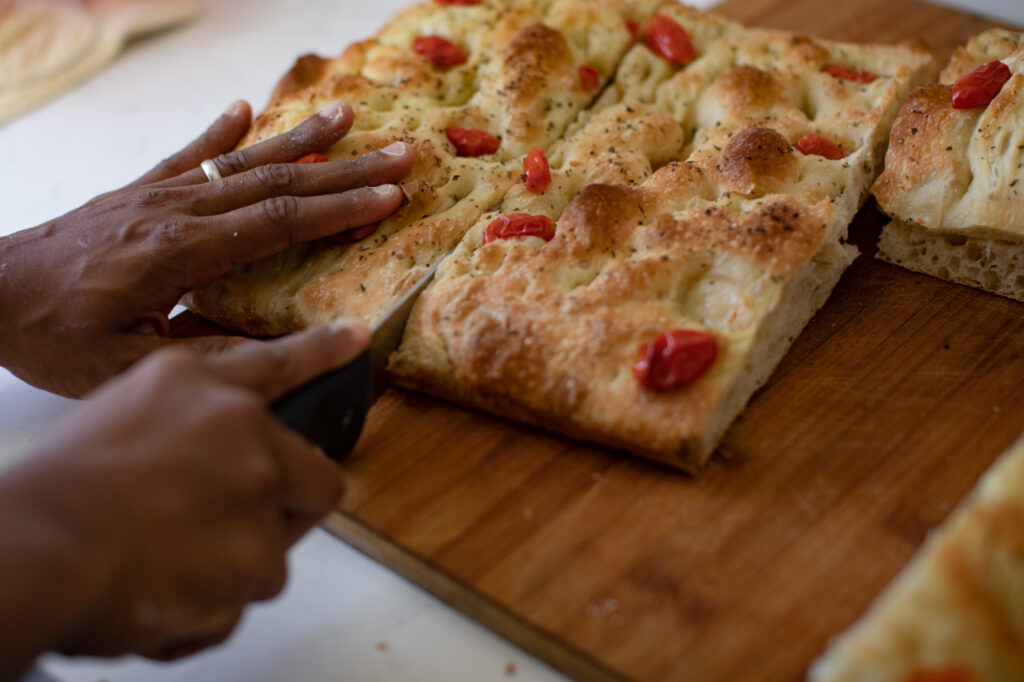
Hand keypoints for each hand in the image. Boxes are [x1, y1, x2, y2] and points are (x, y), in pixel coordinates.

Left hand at [0, 99, 414, 396]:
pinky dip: (222, 130)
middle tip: (401, 154)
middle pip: (277, 184)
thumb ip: (208, 358)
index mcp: (181, 253)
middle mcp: (177, 210)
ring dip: (300, 139)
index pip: (278, 223)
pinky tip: (246, 108)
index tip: (390, 196)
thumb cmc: (54, 336)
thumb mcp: (129, 368)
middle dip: (346, 169)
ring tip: (347, 114)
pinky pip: (189, 153)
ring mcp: (157, 194)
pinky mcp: (138, 192)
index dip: (340, 209)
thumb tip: (286, 351)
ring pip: (243, 161)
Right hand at [0, 320, 366, 674]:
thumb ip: (185, 422)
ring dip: (233, 564)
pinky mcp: (261, 553)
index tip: (356, 339)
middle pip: (312, 478)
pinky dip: (213, 605)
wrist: (36, 549)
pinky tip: (166, 595)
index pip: (276, 366)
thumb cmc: (57, 491)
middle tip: (230, 527)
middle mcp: (242, 429)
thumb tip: (218, 453)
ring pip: (275, 546)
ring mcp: (258, 490)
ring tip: (168, 564)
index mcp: (198, 387)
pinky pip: (250, 594)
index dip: (320, 355)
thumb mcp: (119, 416)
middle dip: (283, 508)